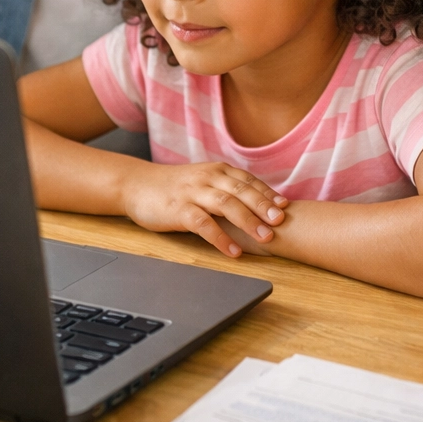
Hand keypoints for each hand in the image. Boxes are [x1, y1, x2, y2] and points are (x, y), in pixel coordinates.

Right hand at [118, 162, 287, 257]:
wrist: (136, 185)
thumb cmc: (175, 187)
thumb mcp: (204, 181)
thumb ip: (227, 188)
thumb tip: (260, 205)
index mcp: (217, 170)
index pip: (248, 181)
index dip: (268, 194)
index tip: (286, 208)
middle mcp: (207, 178)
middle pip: (241, 191)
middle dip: (263, 207)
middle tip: (282, 223)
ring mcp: (192, 193)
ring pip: (225, 204)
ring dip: (247, 221)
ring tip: (265, 238)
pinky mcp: (178, 209)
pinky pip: (203, 224)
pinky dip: (220, 237)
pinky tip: (233, 251)